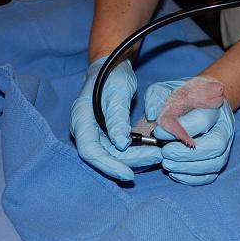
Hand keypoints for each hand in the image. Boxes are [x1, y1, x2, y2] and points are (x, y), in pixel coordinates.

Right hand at [70, 56, 161, 180]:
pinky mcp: (107, 135)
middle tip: (155, 157)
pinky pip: (119, 150)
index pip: (90, 150)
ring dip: (135, 158)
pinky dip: (135, 152)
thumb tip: (121, 144)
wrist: (112, 66)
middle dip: (130, 161)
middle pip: (104, 156)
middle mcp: (86, 130)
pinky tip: (151, 151)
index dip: (108, 165)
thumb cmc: (111, 74)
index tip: (129, 174)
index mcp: (81, 118)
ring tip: (157, 154)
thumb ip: (116, 116)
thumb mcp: (117, 91)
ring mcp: (96, 133)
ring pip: (114, 155)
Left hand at [145, 78, 234, 185]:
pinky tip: (175, 172)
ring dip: (189, 167)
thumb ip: (156, 96)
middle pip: (215, 144)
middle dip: (188, 153)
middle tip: (165, 152)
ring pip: (215, 162)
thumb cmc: (181, 97)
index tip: (159, 131)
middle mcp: (223, 126)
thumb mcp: (166, 88)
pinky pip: (211, 174)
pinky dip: (193, 178)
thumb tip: (151, 113)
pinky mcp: (217, 159)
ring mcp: (224, 145)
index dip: (181, 129)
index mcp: (214, 106)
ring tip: (167, 163)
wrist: (199, 100)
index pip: (202, 120)